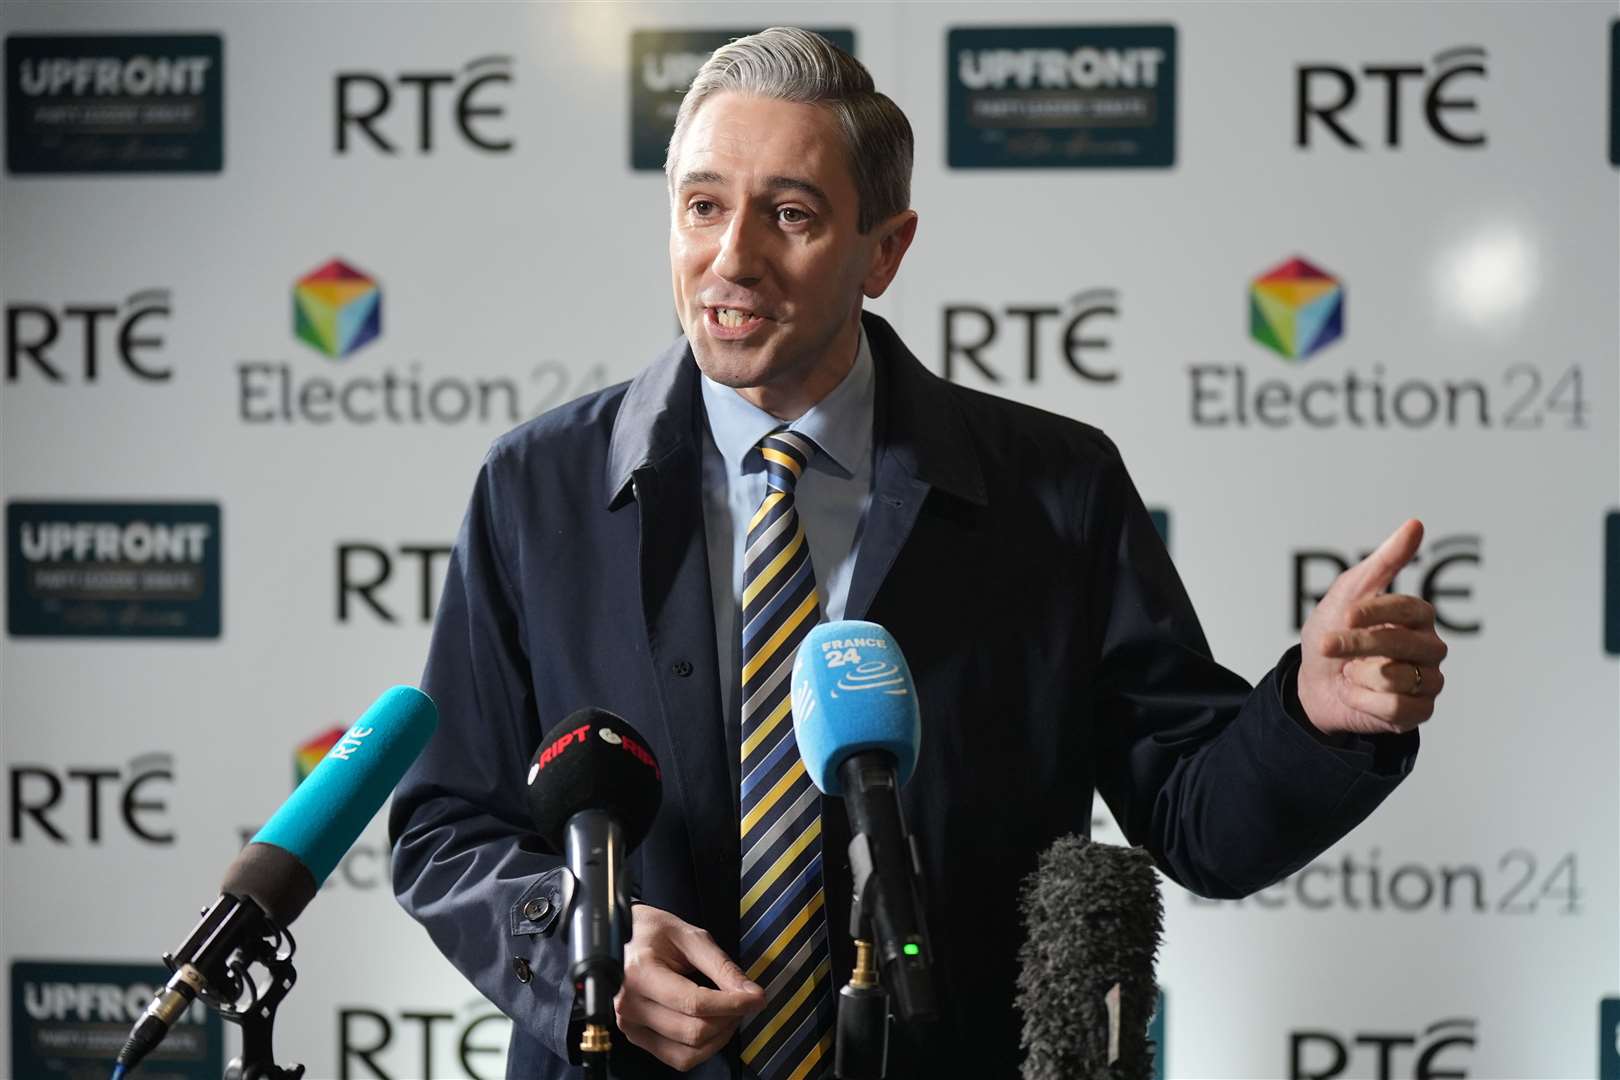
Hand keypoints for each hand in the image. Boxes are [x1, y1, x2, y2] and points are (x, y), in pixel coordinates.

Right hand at [614, 904, 764, 1070]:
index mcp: (640, 972)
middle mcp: (630, 1004)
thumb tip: (751, 993)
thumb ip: (722, 967)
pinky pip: (677, 1058)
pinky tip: (712, 1026)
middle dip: (729, 1019)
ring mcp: (630, 1025)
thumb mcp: (691, 937)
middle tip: (744, 1001)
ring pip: (688, 1052)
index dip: (732, 1004)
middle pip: (693, 1031)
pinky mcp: (635, 1037)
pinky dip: (702, 1049)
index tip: (756, 998)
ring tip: (728, 1014)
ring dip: (718, 1037)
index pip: (694, 1003)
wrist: (623, 937)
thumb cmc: (654, 932)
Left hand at [1298, 519, 1447, 737]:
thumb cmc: (1332, 634)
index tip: (1344, 616)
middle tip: (1329, 646)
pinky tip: (1358, 695)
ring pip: (1397, 678)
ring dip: (1358, 675)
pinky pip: (1396, 708)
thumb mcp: (1347, 594)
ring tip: (1352, 673)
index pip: (1408, 609)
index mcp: (1418, 616)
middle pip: (1401, 643)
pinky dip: (1365, 702)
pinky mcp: (1420, 711)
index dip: (1373, 612)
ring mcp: (1428, 681)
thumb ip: (1384, 562)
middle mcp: (1430, 647)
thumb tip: (1416, 524)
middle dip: (1357, 645)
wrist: (1313, 685)